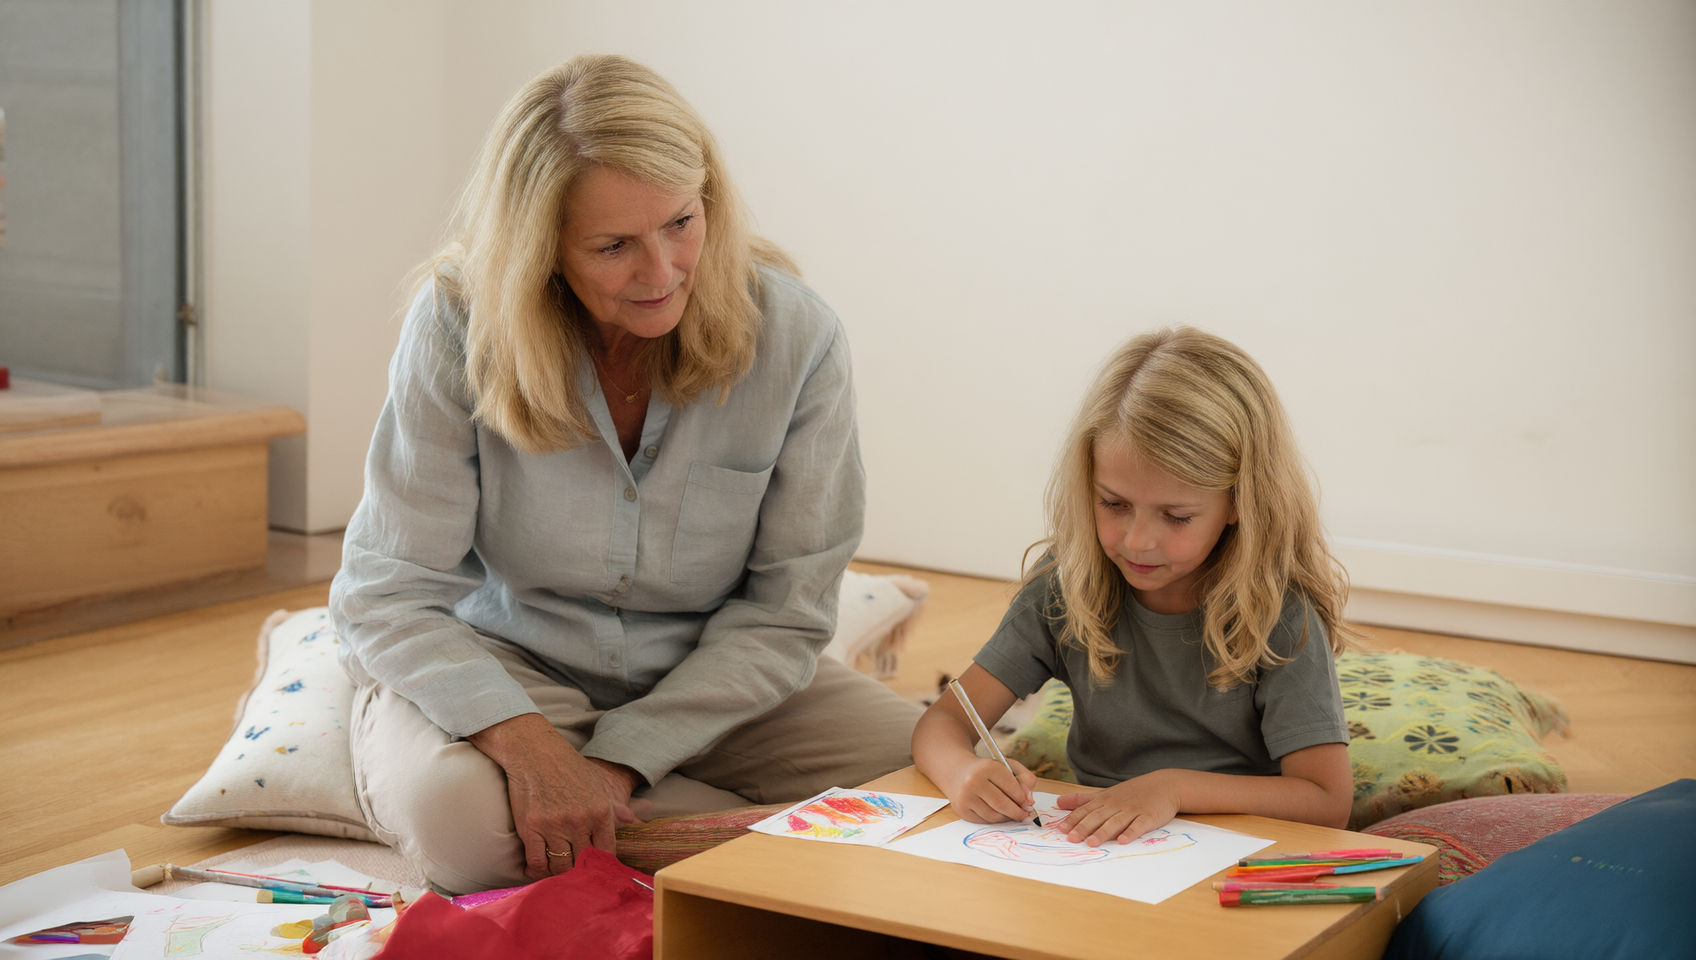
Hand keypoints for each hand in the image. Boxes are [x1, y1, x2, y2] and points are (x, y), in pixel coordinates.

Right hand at [467, 713, 646, 879]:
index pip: (607, 853)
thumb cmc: (568, 768)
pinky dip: (539, 871)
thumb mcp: (597, 785)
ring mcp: (554, 825)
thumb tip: (635, 822)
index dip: (602, 866)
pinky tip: (540, 870)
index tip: (597, 873)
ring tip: (559, 875)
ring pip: (561, 866)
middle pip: (584, 863)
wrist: (536, 752)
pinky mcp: (531, 827)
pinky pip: (537, 861)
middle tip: (577, 879)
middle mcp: (580, 821)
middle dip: (581, 873)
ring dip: (560, 874)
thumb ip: (615, 808)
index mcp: (601, 812)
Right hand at [940, 757, 1037, 823]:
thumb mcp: (1007, 766)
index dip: (1022, 798)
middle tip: (1023, 815)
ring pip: (993, 816)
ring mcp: (965, 796)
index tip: (1026, 803)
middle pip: (1002, 804)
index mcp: (987, 767)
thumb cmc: (987, 770)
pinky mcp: (961, 809)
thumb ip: (1025, 779)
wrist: (957, 771)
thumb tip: (1030, 801)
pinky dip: (994, 820)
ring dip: (1006, 818)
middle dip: (1017, 812)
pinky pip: (983, 821)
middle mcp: (973, 781)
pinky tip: (997, 813)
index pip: (1011, 787)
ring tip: (1010, 813)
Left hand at [1050, 771, 1179, 846]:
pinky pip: (1138, 825)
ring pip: (1115, 822)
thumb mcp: (1106, 793)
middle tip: (1072, 839)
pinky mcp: (1148, 817)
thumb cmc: (1133, 792)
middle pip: (1098, 817)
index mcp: (1105, 800)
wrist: (1164, 785)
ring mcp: (1133, 811)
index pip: (1086, 810)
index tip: (1061, 830)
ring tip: (1092, 843)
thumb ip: (1083, 799)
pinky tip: (1123, 841)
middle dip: (1084, 828)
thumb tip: (1059, 802)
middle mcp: (1116, 805)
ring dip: (1103, 832)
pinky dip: (1131, 833)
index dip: (1073, 820)